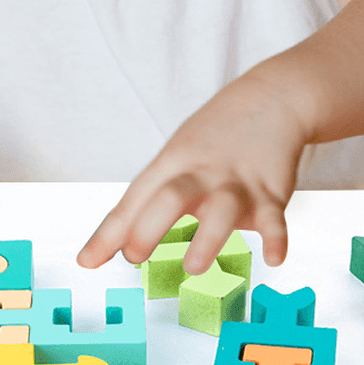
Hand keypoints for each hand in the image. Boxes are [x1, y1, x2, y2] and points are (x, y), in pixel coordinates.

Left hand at [77, 73, 310, 272]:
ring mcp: (236, 182)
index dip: (109, 233)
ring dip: (207, 238)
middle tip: (134, 256)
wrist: (272, 98)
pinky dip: (276, 238)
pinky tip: (273, 259)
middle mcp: (200, 174)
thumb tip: (114, 246)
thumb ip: (146, 203)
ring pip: (222, 208)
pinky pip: (274, 217)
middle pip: (170, 197)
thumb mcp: (174, 160)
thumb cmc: (212, 140)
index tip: (87, 261)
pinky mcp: (270, 191)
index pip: (133, 202)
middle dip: (149, 227)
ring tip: (193, 267)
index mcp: (171, 167)